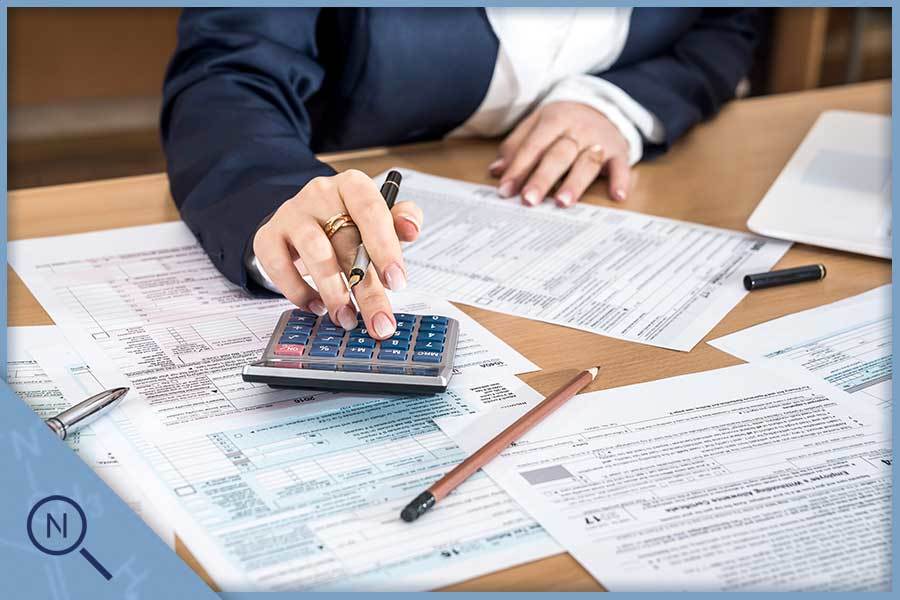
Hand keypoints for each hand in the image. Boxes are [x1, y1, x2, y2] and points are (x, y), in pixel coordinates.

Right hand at [252, 170, 422, 338]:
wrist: (302, 222)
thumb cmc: (347, 224)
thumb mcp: (378, 220)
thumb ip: (400, 221)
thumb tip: (411, 228)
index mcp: (353, 186)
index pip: (372, 211)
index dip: (385, 247)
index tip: (397, 282)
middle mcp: (320, 194)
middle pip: (347, 242)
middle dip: (366, 290)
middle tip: (380, 323)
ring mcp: (291, 214)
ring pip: (314, 253)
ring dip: (333, 292)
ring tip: (347, 319)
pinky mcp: (268, 237)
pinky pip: (281, 267)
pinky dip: (300, 292)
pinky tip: (318, 307)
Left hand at [490, 101, 630, 206]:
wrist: (602, 107)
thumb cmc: (562, 123)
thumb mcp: (536, 125)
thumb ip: (516, 147)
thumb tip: (496, 171)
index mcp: (554, 119)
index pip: (534, 146)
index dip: (519, 169)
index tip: (506, 190)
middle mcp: (578, 129)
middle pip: (558, 155)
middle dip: (543, 178)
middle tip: (529, 200)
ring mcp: (600, 140)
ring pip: (587, 162)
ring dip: (575, 183)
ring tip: (563, 202)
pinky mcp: (619, 152)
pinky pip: (621, 166)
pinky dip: (620, 180)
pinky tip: (616, 196)